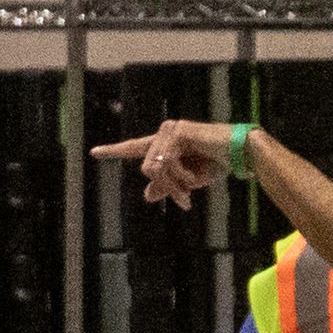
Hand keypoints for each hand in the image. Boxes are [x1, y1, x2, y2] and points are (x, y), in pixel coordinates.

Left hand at [90, 119, 234, 209]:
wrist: (238, 153)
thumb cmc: (216, 163)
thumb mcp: (188, 181)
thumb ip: (167, 185)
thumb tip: (147, 195)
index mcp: (163, 144)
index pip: (134, 147)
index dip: (113, 151)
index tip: (94, 152)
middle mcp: (163, 133)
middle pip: (147, 169)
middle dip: (165, 188)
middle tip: (184, 202)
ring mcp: (169, 130)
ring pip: (155, 168)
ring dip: (173, 186)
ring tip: (188, 195)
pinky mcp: (178, 131)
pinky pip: (168, 163)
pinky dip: (181, 176)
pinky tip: (195, 177)